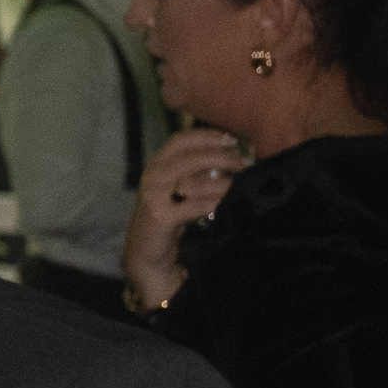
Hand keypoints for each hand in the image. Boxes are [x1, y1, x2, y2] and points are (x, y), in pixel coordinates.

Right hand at [125, 127, 246, 310]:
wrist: (145, 251)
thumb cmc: (167, 216)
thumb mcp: (177, 188)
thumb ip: (196, 172)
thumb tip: (228, 155)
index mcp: (156, 165)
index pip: (180, 140)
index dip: (207, 136)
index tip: (231, 139)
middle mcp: (152, 176)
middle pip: (190, 156)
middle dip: (221, 156)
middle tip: (243, 162)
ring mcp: (154, 196)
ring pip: (193, 179)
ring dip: (221, 181)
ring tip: (240, 183)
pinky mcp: (161, 217)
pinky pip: (194, 205)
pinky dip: (213, 202)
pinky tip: (227, 203)